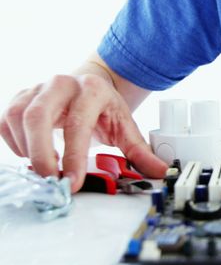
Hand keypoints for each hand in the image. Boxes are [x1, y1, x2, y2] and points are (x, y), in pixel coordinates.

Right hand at [0, 74, 166, 191]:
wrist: (91, 83)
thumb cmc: (106, 106)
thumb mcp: (126, 126)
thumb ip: (140, 151)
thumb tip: (161, 171)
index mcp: (92, 91)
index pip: (78, 124)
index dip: (73, 155)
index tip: (72, 181)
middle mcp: (62, 85)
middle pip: (38, 115)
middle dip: (40, 152)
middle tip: (49, 179)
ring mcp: (38, 89)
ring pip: (18, 116)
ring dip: (26, 147)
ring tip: (45, 166)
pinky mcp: (21, 97)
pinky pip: (6, 120)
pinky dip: (13, 141)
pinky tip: (30, 153)